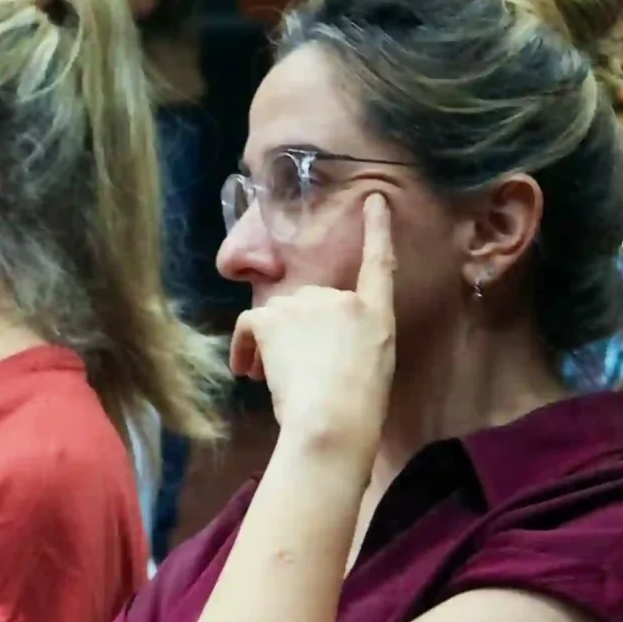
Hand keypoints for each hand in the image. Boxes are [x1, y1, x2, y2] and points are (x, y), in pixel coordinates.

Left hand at [230, 193, 396, 445]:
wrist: (333, 419)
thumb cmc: (358, 408)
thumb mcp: (374, 367)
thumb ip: (355, 341)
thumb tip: (326, 344)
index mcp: (375, 312)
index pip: (379, 263)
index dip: (377, 229)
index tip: (374, 202)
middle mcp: (341, 298)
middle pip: (311, 304)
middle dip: (300, 333)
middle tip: (298, 371)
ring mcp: (306, 304)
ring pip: (278, 315)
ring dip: (272, 342)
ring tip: (275, 379)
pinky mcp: (272, 318)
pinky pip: (249, 323)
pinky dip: (244, 346)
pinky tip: (247, 371)